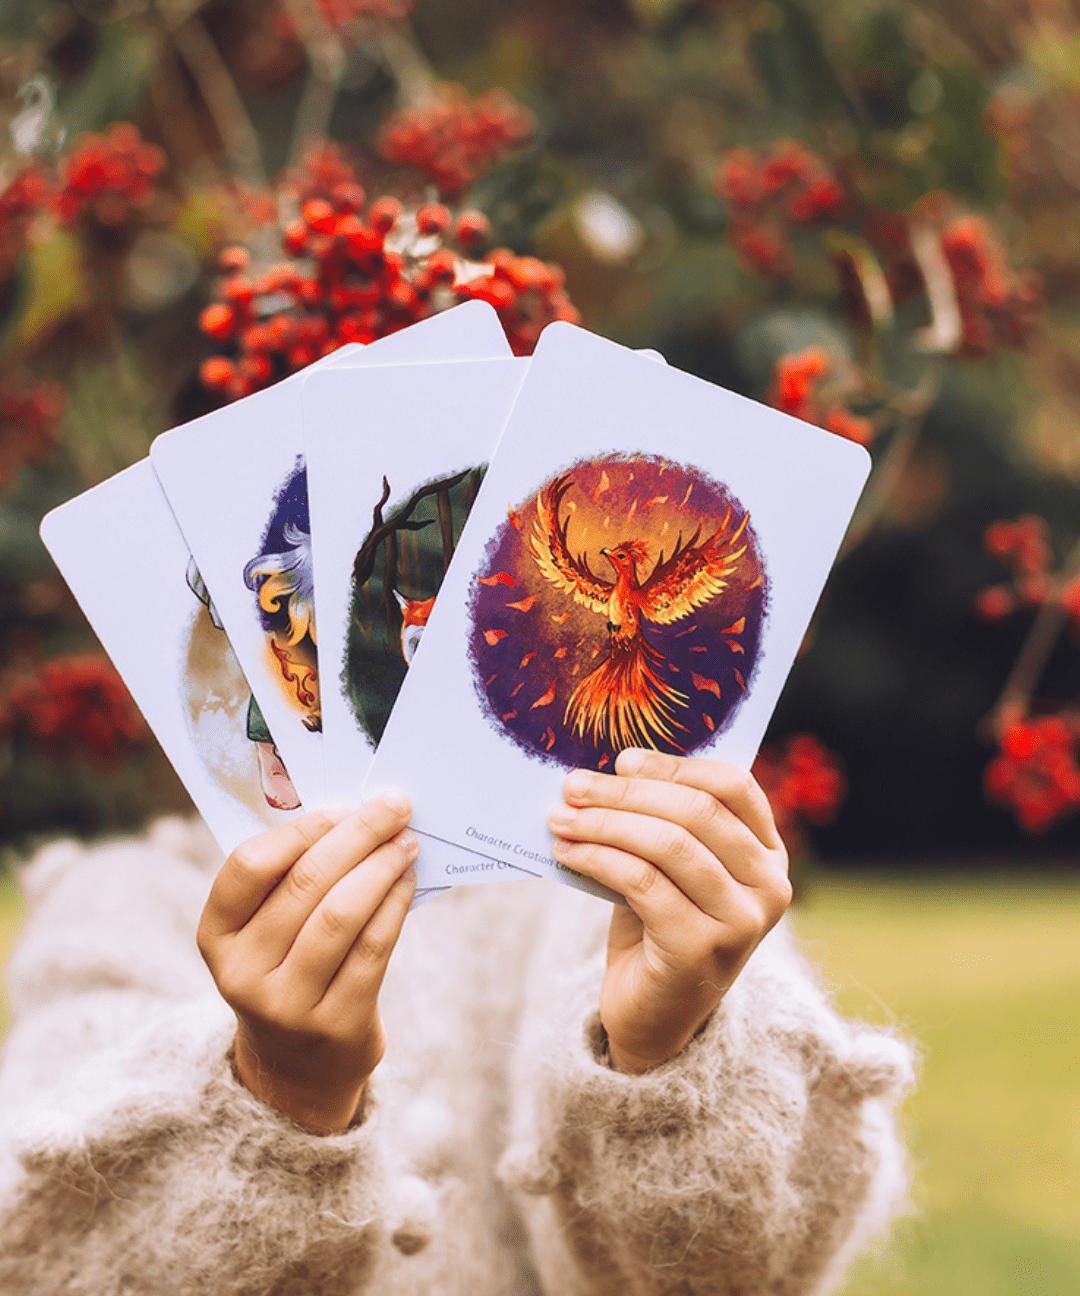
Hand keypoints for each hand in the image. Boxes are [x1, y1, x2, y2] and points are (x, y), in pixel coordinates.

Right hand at [196, 793, 417, 1133]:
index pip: (249, 866)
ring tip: (406, 842)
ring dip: (382, 867)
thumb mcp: (265, 935)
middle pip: (305, 883)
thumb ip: (289, 881)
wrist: (297, 1070)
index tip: (342, 806)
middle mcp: (243, 973)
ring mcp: (288, 1004)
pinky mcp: (336, 1024)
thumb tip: (354, 815)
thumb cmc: (288, 972)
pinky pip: (373, 948)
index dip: (300, 829)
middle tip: (394, 807)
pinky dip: (395, 904)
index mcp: (216, 937)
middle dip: (357, 835)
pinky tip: (407, 882)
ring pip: (342, 914)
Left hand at [548, 750, 790, 1073]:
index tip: (622, 760)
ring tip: (560, 817)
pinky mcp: (701, 949)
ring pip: (667, 844)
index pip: (733, 786)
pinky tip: (567, 852)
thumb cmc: (659, 927)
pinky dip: (598, 858)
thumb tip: (605, 770)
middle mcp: (769, 886)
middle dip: (625, 792)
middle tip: (572, 784)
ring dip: (603, 823)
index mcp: (769, 854)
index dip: (675, 766)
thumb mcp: (670, 867)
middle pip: (696, 811)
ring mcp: (742, 922)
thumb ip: (660, 821)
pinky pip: (642, 883)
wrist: (654, 1017)